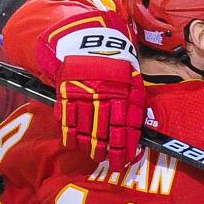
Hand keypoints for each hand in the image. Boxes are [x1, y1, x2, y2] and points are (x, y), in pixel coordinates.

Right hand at [37, 12, 144, 170]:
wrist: (89, 39)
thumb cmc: (116, 63)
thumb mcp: (132, 78)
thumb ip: (135, 104)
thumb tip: (137, 132)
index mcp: (124, 92)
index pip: (127, 126)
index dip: (126, 146)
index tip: (127, 160)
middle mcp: (105, 95)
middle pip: (106, 131)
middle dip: (109, 151)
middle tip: (111, 164)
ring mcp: (84, 94)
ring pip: (86, 128)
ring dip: (89, 146)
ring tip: (94, 156)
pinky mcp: (65, 91)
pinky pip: (66, 118)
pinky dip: (69, 133)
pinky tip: (73, 143)